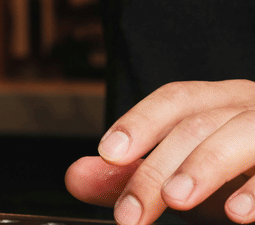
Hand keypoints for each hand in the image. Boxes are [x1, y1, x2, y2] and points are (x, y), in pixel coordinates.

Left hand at [65, 80, 254, 223]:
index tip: (108, 154)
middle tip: (130, 214)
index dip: (140, 122)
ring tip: (176, 200)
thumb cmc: (238, 177)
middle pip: (197, 125)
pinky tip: (237, 213)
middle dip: (157, 170)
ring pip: (242, 135)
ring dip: (206, 167)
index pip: (175, 100)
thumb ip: (131, 178)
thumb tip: (75, 177)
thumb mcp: (181, 178)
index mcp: (218, 101)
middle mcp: (249, 107)